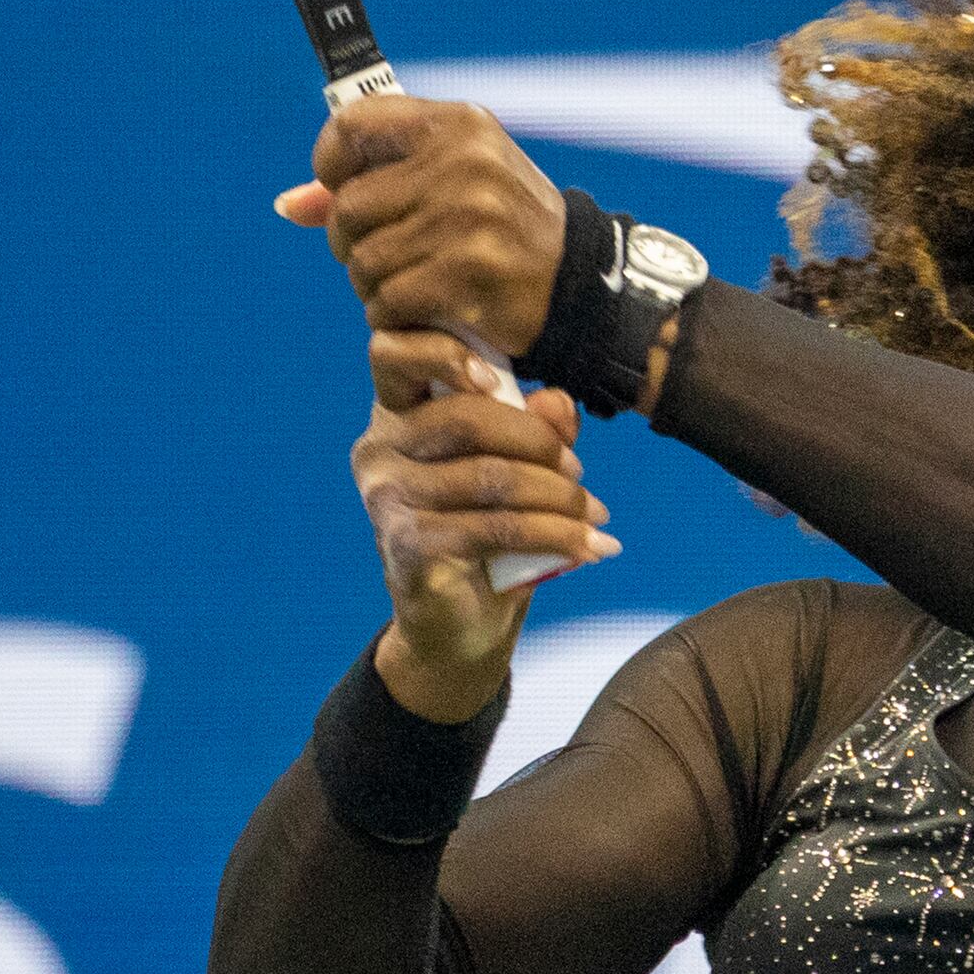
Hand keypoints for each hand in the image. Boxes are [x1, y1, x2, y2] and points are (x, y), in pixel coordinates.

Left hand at [282, 95, 565, 358]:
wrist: (579, 289)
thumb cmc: (503, 229)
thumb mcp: (454, 181)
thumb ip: (375, 180)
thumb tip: (291, 204)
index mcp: (459, 125)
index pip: (354, 125)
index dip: (329, 162)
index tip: (339, 188)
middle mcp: (464, 163)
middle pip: (349, 205)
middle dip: (350, 240)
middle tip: (381, 255)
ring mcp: (467, 219)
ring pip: (363, 260)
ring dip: (371, 284)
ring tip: (406, 284)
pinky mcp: (467, 275)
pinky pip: (387, 301)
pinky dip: (393, 315)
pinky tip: (420, 312)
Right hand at [356, 330, 617, 717]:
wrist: (460, 622)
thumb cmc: (485, 530)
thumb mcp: (517, 468)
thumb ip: (534, 425)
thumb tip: (557, 403)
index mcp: (397, 413)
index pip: (396, 354)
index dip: (445, 351)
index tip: (498, 377)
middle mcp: (379, 449)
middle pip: (467, 417)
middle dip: (541, 444)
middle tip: (579, 475)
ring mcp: (387, 498)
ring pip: (492, 476)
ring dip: (559, 498)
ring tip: (594, 517)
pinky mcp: (408, 544)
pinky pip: (496, 527)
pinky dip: (554, 535)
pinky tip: (585, 548)